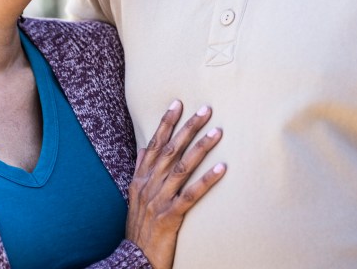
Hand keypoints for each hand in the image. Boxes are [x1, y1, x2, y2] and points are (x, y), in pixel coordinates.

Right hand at [124, 100, 225, 268]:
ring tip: (217, 133)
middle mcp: (149, 184)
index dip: (166, 122)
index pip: (154, 143)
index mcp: (140, 177)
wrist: (135, 257)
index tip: (178, 103)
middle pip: (170, 150)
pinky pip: (191, 195)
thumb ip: (140, 169)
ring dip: (200, 148)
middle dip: (188, 128)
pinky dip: (207, 181)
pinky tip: (222, 169)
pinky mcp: (171, 216)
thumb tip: (144, 148)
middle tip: (205, 110)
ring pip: (182, 168)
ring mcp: (159, 199)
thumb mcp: (134, 195)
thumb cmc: (138, 226)